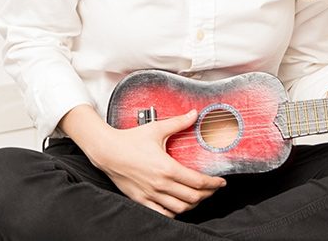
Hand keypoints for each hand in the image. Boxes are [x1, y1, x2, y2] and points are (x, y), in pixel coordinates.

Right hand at [74, 111, 226, 217]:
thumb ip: (178, 123)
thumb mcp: (156, 129)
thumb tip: (193, 114)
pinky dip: (174, 212)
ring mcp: (150, 194)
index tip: (220, 182)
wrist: (106, 151)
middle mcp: (160, 184)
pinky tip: (179, 205)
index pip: (198, 182)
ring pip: (180, 208)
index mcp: (167, 168)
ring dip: (193, 204)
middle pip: (193, 198)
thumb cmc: (130, 139)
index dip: (213, 184)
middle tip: (212, 189)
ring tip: (198, 197)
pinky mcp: (141, 200)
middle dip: (207, 194)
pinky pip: (163, 213)